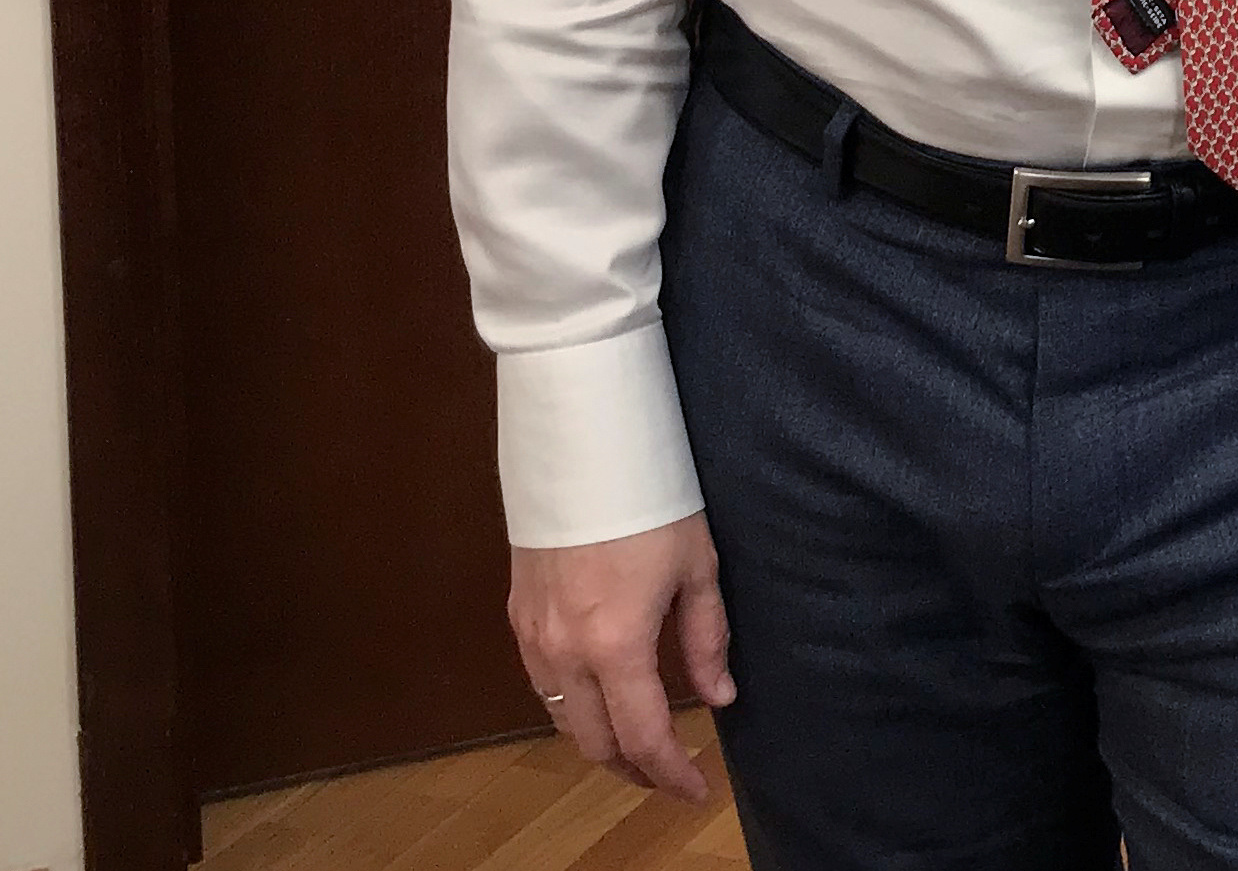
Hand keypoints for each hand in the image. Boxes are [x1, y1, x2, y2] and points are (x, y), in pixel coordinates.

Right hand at [509, 511, 734, 802]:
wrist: (580, 445)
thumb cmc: (649, 499)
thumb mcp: (696, 567)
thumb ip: (706, 639)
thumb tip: (719, 697)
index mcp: (615, 644)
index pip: (643, 738)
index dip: (671, 775)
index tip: (697, 791)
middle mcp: (565, 652)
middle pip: (595, 744)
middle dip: (635, 770)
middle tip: (670, 774)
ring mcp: (533, 636)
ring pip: (561, 721)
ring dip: (600, 742)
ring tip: (639, 742)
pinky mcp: (518, 616)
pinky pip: (542, 686)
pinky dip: (572, 708)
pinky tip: (601, 697)